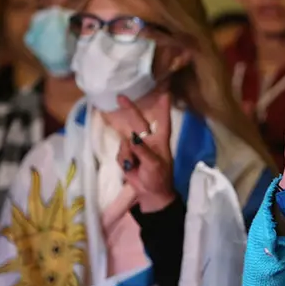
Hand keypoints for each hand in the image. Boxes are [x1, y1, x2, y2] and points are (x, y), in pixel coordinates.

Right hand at [116, 94, 175, 212]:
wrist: (151, 194)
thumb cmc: (159, 178)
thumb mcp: (154, 165)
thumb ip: (142, 151)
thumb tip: (132, 138)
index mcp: (160, 140)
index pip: (163, 120)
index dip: (163, 106)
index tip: (164, 91)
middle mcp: (148, 139)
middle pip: (138, 121)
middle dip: (130, 109)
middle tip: (120, 96)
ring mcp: (136, 147)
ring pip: (125, 140)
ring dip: (127, 153)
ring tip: (133, 165)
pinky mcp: (127, 155)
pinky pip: (121, 151)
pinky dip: (123, 160)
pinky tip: (130, 167)